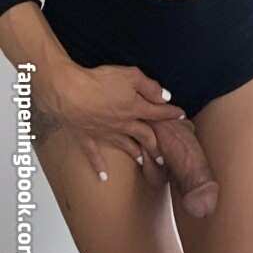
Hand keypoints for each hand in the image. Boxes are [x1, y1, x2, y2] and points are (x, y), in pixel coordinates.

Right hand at [43, 61, 187, 180]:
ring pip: (125, 146)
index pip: (157, 113)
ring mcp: (105, 133)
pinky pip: (94, 155)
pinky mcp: (87, 138)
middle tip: (166, 154)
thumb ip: (149, 87)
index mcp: (134, 108)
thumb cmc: (100, 81)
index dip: (171, 113)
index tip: (181, 116)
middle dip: (157, 144)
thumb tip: (164, 96)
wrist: (70, 93)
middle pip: (145, 135)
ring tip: (145, 163)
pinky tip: (103, 176)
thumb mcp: (131, 75)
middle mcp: (123, 124)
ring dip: (137, 154)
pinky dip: (99, 167)